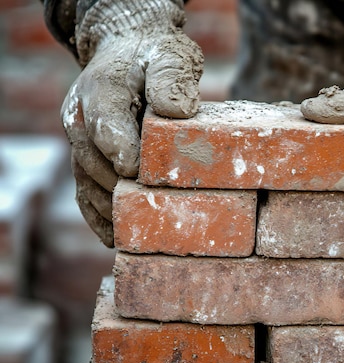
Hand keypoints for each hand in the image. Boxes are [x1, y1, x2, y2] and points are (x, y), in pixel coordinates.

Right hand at [61, 0, 202, 246]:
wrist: (133, 56)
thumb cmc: (156, 60)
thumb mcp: (170, 58)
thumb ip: (171, 78)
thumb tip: (177, 110)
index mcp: (99, 91)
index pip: (104, 125)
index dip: (120, 150)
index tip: (136, 172)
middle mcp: (81, 120)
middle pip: (94, 162)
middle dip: (120, 188)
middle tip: (151, 212)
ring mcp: (82, 143)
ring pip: (88, 183)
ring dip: (111, 210)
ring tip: (135, 235)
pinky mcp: (89, 161)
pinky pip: (86, 193)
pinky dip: (99, 218)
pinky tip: (116, 239)